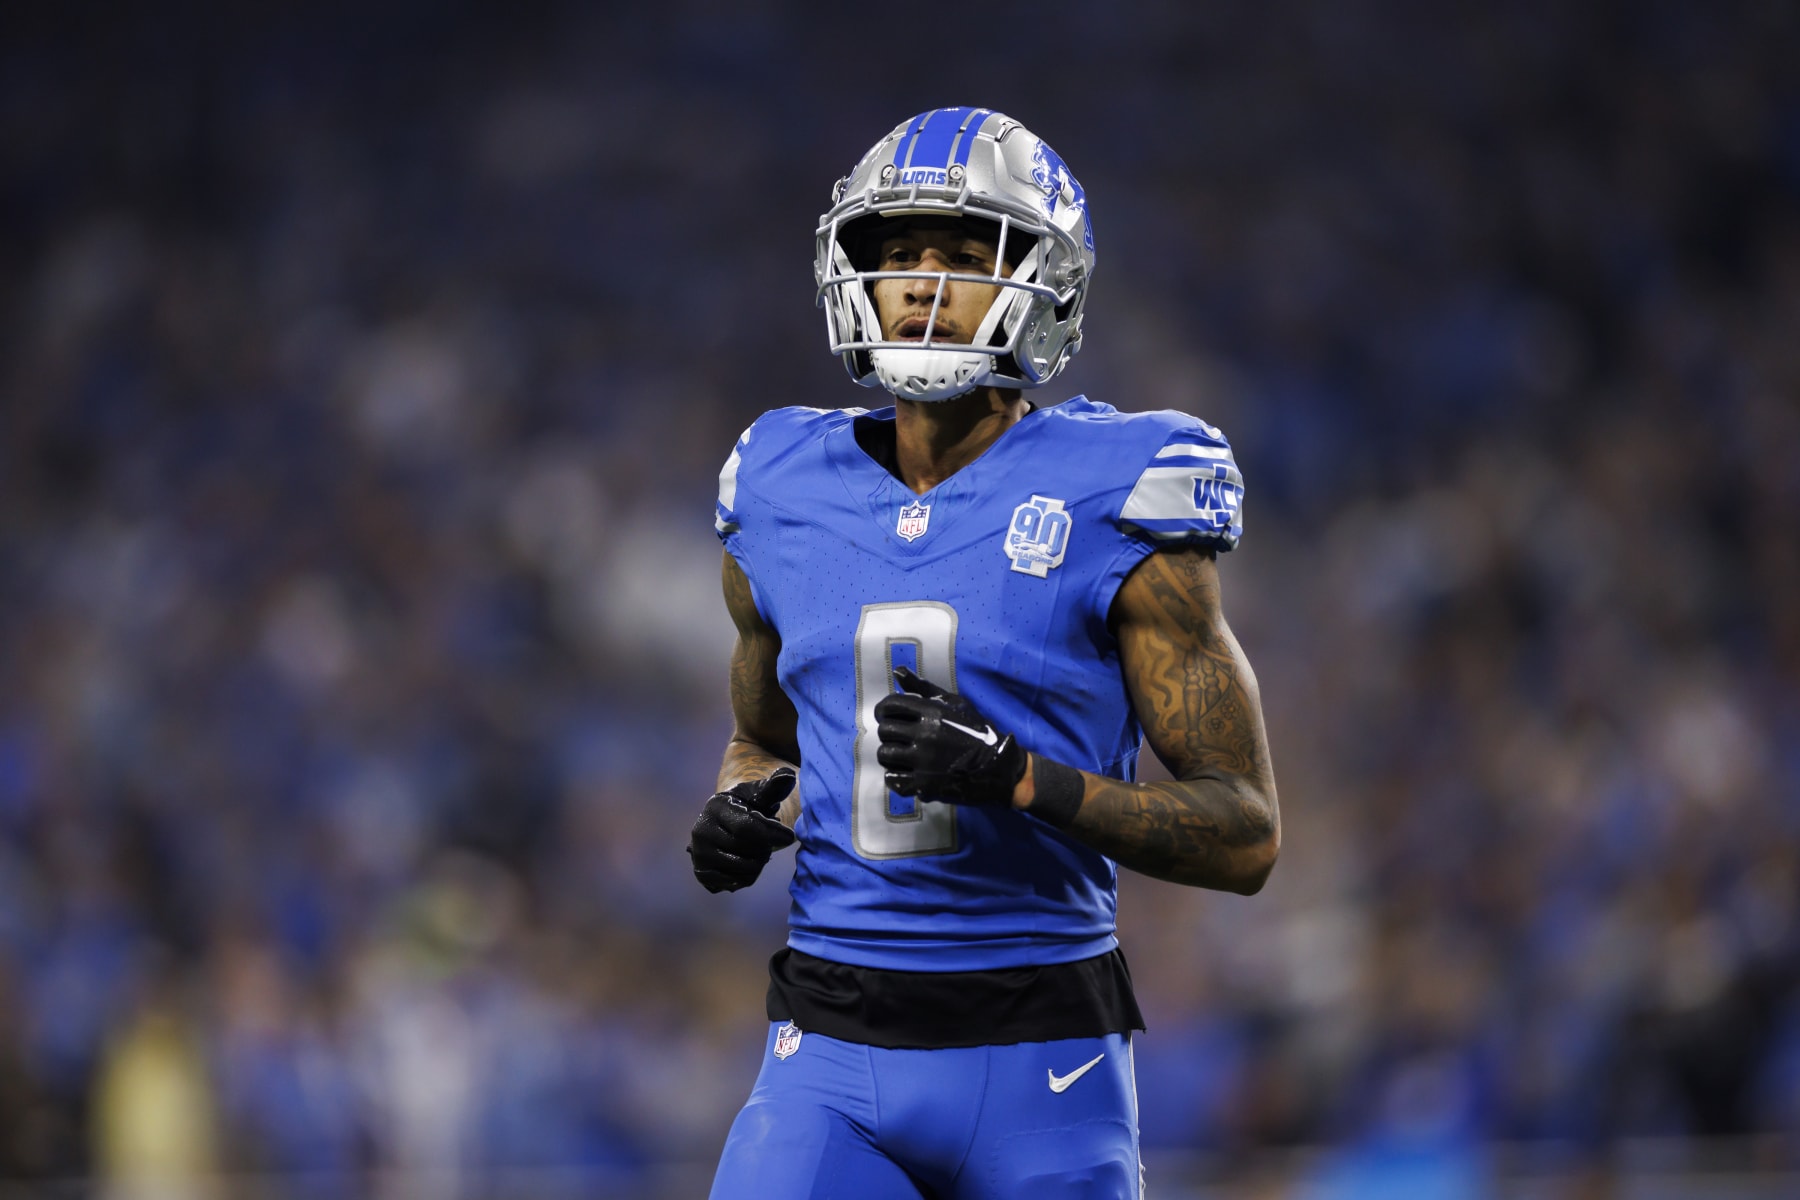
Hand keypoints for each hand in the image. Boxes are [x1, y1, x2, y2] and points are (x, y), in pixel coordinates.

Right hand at [687, 769, 797, 892]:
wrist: (725, 821)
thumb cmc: (747, 805)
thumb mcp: (759, 793)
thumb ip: (775, 786)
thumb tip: (788, 776)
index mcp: (716, 808)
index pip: (746, 828)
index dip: (771, 835)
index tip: (790, 836)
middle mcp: (701, 831)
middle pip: (746, 851)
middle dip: (766, 849)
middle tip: (770, 843)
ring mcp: (699, 854)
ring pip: (741, 870)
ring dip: (759, 865)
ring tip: (760, 852)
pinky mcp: (702, 873)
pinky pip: (733, 884)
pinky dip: (748, 877)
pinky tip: (749, 863)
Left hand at [874, 667, 1026, 805]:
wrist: (998, 767)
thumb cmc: (976, 732)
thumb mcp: (955, 703)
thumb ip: (924, 688)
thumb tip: (898, 671)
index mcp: (931, 713)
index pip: (889, 706)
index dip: (883, 710)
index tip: (887, 716)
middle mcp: (925, 735)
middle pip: (884, 731)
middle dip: (888, 733)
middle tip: (899, 737)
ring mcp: (923, 761)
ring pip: (885, 755)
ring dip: (890, 754)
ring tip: (902, 755)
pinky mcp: (924, 784)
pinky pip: (892, 779)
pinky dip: (895, 776)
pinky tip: (906, 772)